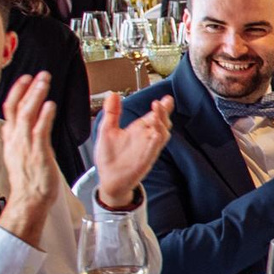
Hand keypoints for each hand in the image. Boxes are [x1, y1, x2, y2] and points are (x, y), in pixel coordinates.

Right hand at [0, 74, 60, 238]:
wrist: (29, 201)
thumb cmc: (30, 182)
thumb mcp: (20, 156)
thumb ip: (20, 139)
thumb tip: (20, 127)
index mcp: (11, 140)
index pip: (9, 110)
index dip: (16, 93)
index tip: (25, 80)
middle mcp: (16, 140)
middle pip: (16, 107)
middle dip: (26, 88)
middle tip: (38, 74)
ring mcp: (25, 145)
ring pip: (27, 113)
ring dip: (36, 95)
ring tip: (45, 81)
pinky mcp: (37, 153)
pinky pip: (40, 130)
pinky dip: (44, 115)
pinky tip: (51, 104)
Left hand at [88, 90, 172, 211]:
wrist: (108, 178)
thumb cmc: (109, 157)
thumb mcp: (106, 130)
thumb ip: (112, 112)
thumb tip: (113, 94)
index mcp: (138, 130)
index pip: (154, 115)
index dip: (162, 107)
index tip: (166, 98)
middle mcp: (146, 138)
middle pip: (162, 122)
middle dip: (163, 112)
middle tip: (161, 103)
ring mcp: (147, 148)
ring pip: (162, 134)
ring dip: (162, 123)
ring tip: (157, 113)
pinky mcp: (146, 159)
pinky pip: (155, 149)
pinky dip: (157, 140)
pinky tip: (156, 133)